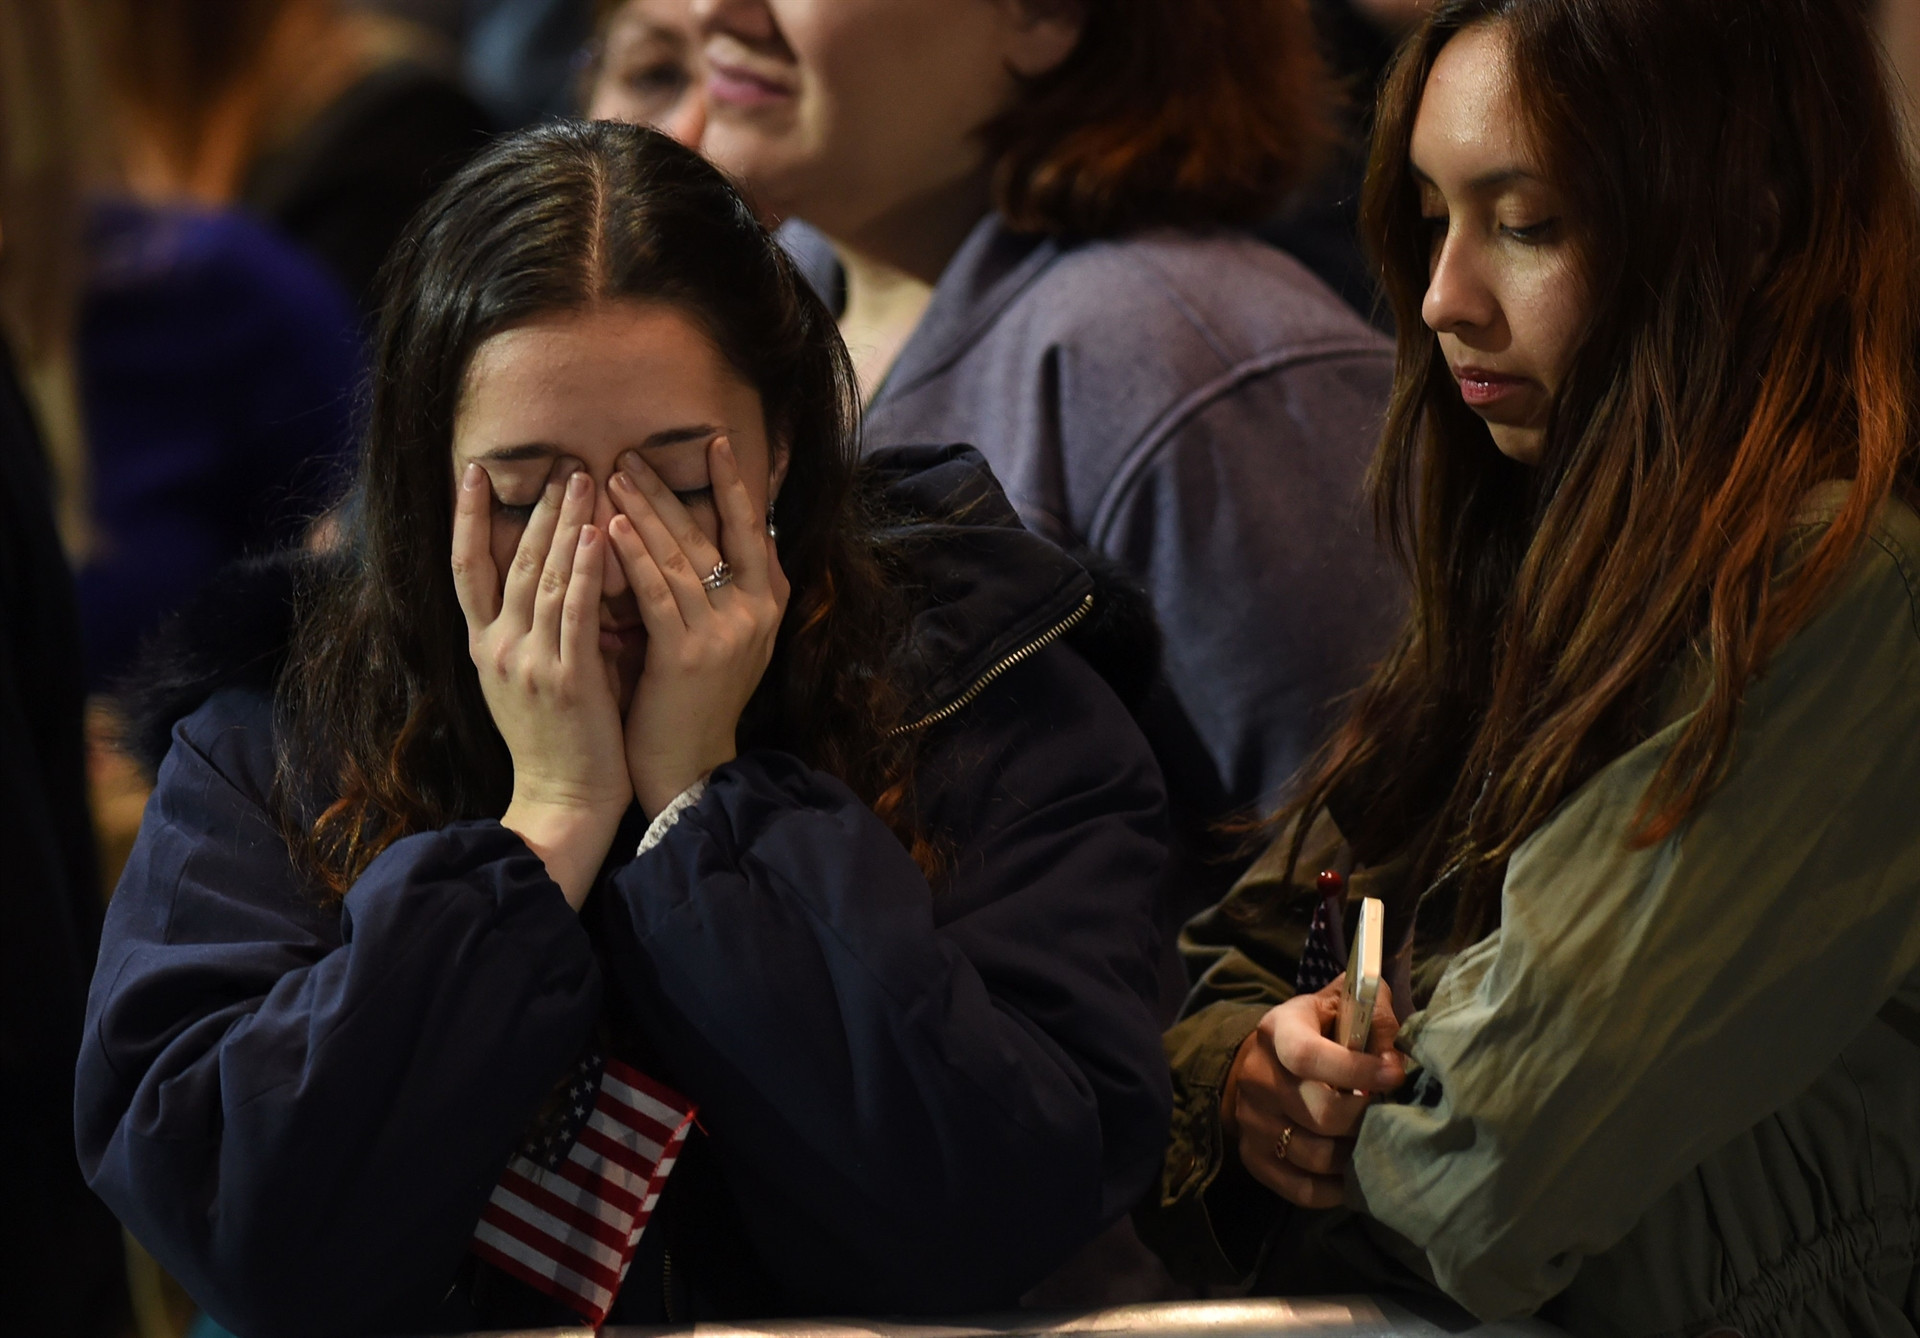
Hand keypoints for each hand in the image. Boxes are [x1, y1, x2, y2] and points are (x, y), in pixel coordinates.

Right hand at [452, 464, 630, 908]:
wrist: (561, 803)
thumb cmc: (558, 742)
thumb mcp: (533, 679)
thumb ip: (542, 630)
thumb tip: (567, 579)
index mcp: (485, 646)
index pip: (466, 568)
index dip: (467, 517)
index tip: (473, 471)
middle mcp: (499, 647)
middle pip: (511, 560)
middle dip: (537, 507)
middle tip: (560, 461)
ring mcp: (530, 661)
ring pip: (544, 577)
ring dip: (564, 524)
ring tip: (584, 479)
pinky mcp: (567, 678)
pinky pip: (577, 612)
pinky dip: (587, 571)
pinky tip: (598, 535)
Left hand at [607, 437, 788, 815]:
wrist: (688, 769)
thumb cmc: (696, 701)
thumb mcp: (728, 641)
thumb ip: (726, 590)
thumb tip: (713, 532)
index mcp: (770, 605)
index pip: (753, 530)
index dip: (734, 485)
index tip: (715, 443)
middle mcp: (756, 615)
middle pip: (711, 535)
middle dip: (670, 490)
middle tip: (633, 454)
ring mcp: (725, 635)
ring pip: (681, 556)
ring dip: (646, 512)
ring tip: (614, 476)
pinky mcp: (689, 655)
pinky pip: (658, 594)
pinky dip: (634, 558)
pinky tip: (610, 529)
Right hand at [1221, 976, 1404, 1208]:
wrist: (1262, 1061)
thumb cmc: (1317, 1031)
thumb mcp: (1342, 1007)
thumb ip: (1375, 1023)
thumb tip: (1396, 1066)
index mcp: (1277, 1031)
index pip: (1308, 1056)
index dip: (1356, 1070)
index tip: (1395, 1076)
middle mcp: (1257, 1076)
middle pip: (1319, 1114)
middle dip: (1364, 1119)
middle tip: (1387, 1115)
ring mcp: (1252, 1121)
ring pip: (1314, 1156)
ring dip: (1354, 1154)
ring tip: (1372, 1141)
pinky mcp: (1254, 1157)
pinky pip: (1301, 1189)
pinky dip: (1336, 1189)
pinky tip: (1354, 1171)